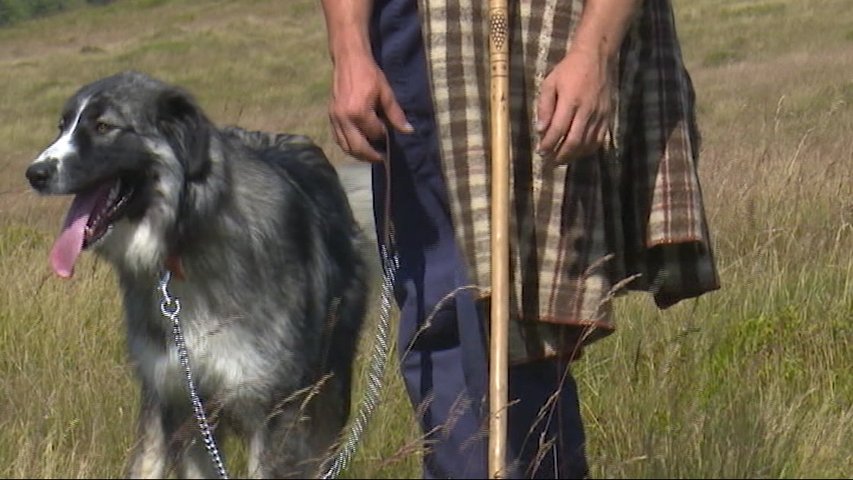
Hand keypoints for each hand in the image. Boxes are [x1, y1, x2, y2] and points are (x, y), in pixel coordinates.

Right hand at [328, 53, 412, 162]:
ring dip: (358, 154)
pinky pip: (338, 138)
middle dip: (371, 155)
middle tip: (382, 159)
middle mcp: (345, 119)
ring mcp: (335, 119)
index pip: (375, 133)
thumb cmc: (369, 74)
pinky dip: (348, 146)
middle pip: (358, 147)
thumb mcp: (386, 92)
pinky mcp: (330, 117)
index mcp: (359, 112)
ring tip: (370, 155)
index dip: (384, 136)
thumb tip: (408, 131)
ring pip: (346, 146)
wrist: (348, 60)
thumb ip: (395, 114)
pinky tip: (357, 146)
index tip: (391, 136)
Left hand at [535, 45, 614, 163]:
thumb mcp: (550, 83)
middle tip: (550, 162)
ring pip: (587, 143)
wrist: (596, 57)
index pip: (558, 130)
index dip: (548, 144)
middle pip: (574, 141)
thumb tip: (540, 130)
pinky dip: (588, 149)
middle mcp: (587, 110)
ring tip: (561, 160)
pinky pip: (599, 139)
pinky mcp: (608, 116)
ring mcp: (599, 114)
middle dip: (560, 155)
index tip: (540, 152)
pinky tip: (578, 152)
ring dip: (573, 155)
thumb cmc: (569, 69)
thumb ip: (544, 106)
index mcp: (570, 101)